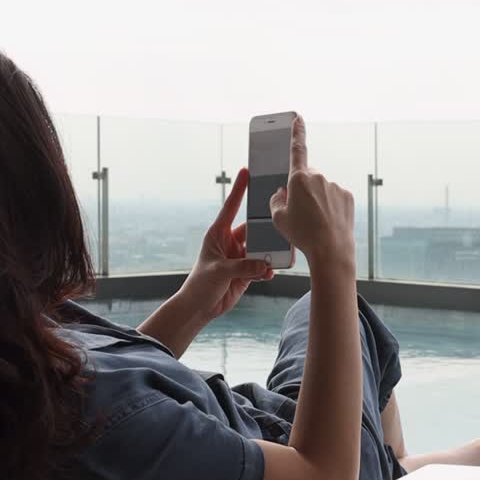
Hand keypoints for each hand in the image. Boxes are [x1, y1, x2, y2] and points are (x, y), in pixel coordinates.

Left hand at [183, 169, 273, 320]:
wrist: (200, 307)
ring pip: (260, 248)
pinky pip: (261, 266)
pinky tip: (270, 273)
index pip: (231, 207)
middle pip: (252, 228)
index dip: (239, 189)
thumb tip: (264, 265)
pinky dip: (267, 269)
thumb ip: (243, 267)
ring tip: (277, 255)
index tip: (246, 171)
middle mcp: (230, 242)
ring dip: (268, 252)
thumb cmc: (200, 285)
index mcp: (218, 234)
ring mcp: (239, 257)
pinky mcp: (246, 272)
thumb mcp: (220, 272)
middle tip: (279, 221)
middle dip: (264, 227)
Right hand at [269, 115, 354, 271]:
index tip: (299, 118)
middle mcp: (318, 177)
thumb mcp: (278, 219)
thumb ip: (276, 201)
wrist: (330, 249)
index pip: (297, 149)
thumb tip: (282, 194)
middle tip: (300, 211)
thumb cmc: (303, 235)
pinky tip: (327, 221)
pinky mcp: (347, 196)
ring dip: (317, 200)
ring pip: (321, 189)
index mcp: (298, 178)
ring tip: (315, 222)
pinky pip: (335, 197)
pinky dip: (330, 206)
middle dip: (302, 189)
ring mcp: (335, 186)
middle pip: (307, 178)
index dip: (296, 132)